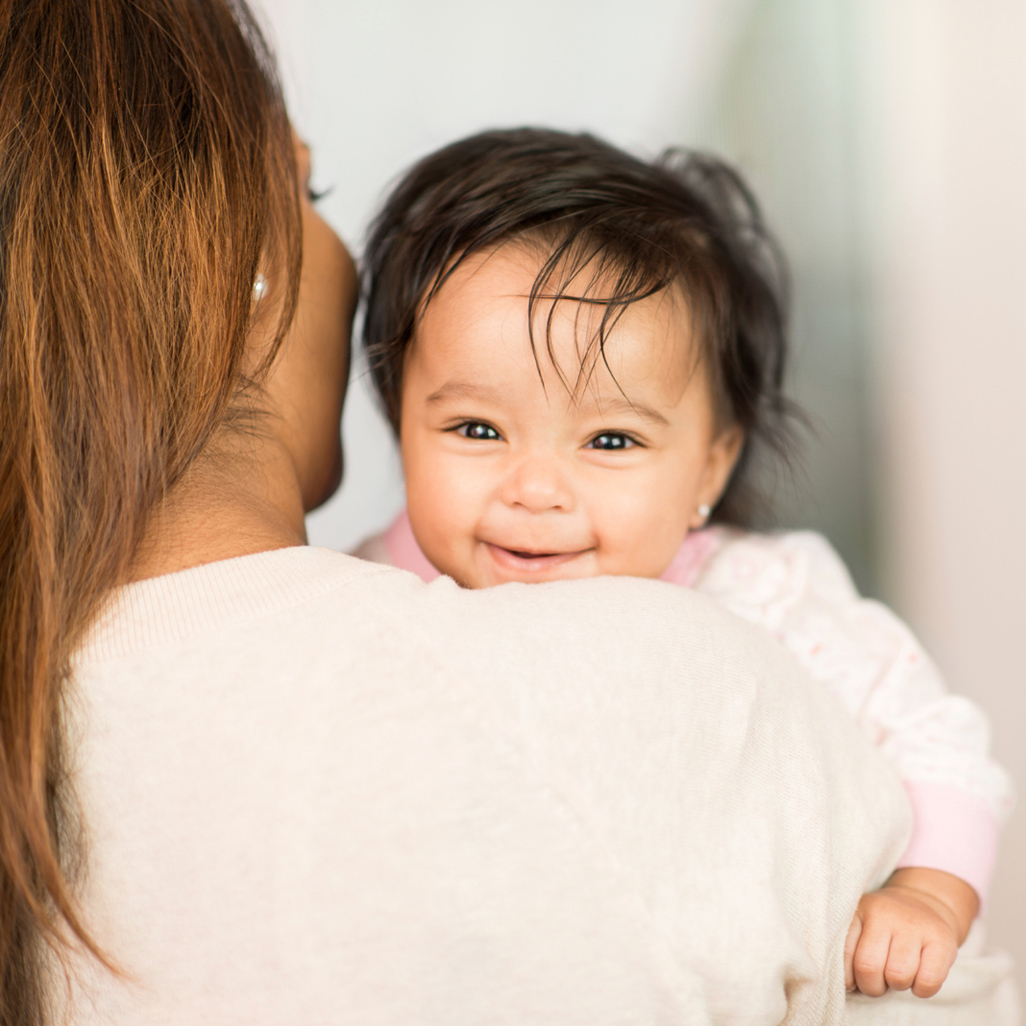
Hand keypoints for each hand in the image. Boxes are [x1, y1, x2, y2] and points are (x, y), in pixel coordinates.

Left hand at [844, 868, 978, 998]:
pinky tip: (918, 979)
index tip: (853, 981)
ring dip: (897, 986)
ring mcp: (914, 925)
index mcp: (860, 910)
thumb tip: (847, 986)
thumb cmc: (886, 927)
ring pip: (898, 976)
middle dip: (872, 986)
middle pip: (868, 967)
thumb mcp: (862, 926)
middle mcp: (885, 913)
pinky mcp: (941, 940)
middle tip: (879, 981)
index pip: (844, 953)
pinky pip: (927, 981)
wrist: (924, 904)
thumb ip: (849, 949)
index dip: (848, 977)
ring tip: (898, 975)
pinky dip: (921, 990)